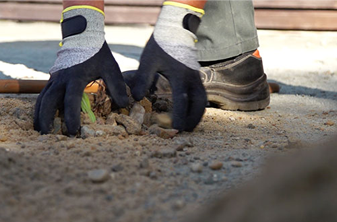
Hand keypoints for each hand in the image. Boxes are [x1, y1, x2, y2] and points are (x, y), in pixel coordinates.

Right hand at [34, 6, 127, 135]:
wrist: (83, 35)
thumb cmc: (98, 53)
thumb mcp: (111, 68)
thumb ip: (117, 86)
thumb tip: (124, 104)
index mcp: (75, 77)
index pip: (71, 100)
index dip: (71, 116)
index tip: (72, 131)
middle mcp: (61, 79)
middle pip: (48, 101)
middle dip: (45, 119)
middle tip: (46, 135)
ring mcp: (54, 78)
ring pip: (41, 98)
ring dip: (39, 114)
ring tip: (39, 130)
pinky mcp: (52, 78)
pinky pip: (42, 94)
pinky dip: (39, 106)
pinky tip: (40, 117)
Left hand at [128, 2, 206, 131]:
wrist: (174, 30)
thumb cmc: (160, 45)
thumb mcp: (148, 61)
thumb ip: (142, 79)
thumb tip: (135, 98)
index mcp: (180, 76)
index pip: (183, 100)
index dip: (180, 116)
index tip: (177, 129)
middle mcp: (192, 79)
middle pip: (200, 104)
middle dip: (194, 119)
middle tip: (186, 131)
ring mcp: (196, 77)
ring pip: (203, 100)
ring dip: (197, 114)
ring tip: (189, 125)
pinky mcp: (196, 76)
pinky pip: (201, 94)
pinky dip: (197, 105)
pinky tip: (189, 111)